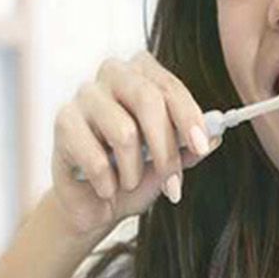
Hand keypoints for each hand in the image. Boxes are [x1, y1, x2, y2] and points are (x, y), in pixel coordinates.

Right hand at [48, 50, 219, 236]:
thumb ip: (189, 148)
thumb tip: (216, 136)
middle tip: (172, 180)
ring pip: (123, 131)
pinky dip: (108, 183)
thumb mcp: (168, 164)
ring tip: (129, 184)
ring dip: (133, 171)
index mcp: (141, 73)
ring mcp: (83, 96)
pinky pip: (96, 158)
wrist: (90, 204)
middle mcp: (111, 75)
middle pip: (147, 99)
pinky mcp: (62, 122)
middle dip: (165, 147)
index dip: (189, 117)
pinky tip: (105, 188)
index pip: (168, 86)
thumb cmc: (130, 174)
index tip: (201, 146)